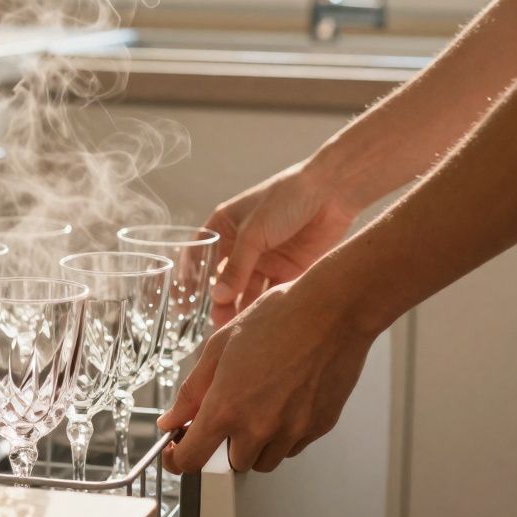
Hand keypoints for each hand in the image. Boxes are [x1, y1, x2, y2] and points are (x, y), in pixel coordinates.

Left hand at [158, 278, 376, 473]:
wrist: (332, 310)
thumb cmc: (277, 319)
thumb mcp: (218, 347)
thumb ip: (191, 391)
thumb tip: (170, 420)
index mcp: (226, 407)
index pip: (192, 459)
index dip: (178, 460)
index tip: (176, 452)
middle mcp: (259, 427)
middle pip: (231, 463)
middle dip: (224, 443)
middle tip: (231, 410)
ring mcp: (292, 431)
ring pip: (264, 460)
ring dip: (254, 444)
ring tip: (260, 403)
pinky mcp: (319, 428)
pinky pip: (292, 447)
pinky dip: (283, 435)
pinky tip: (284, 401)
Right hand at [205, 161, 357, 325]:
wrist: (332, 192)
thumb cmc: (285, 199)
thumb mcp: (253, 233)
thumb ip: (236, 267)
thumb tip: (218, 297)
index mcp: (227, 227)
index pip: (203, 256)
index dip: (192, 279)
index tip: (185, 303)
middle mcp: (244, 244)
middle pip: (226, 277)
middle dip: (220, 299)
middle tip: (215, 319)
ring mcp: (266, 258)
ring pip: (248, 288)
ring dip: (241, 305)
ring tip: (236, 323)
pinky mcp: (289, 268)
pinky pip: (272, 291)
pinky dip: (265, 304)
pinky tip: (259, 317)